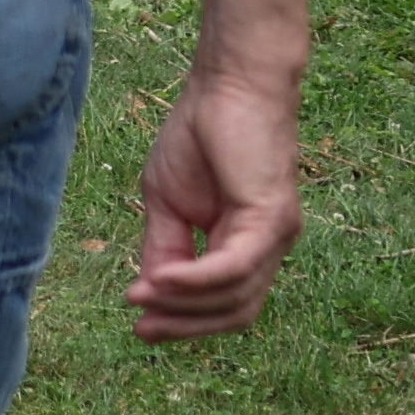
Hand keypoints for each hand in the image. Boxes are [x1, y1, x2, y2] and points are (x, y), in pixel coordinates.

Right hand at [130, 70, 302, 340]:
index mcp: (247, 244)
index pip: (224, 303)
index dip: (182, 320)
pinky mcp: (272, 218)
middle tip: (140, 328)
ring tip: (140, 296)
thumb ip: (164, 247)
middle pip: (236, 311)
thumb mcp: (168, 202)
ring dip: (185, 305)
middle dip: (186, 327)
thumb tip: (150, 291)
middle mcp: (270, 247)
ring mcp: (276, 235)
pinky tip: (160, 280)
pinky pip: (234, 266)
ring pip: (237, 296)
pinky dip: (196, 280)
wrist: (230, 86)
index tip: (137, 323)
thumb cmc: (201, 134)